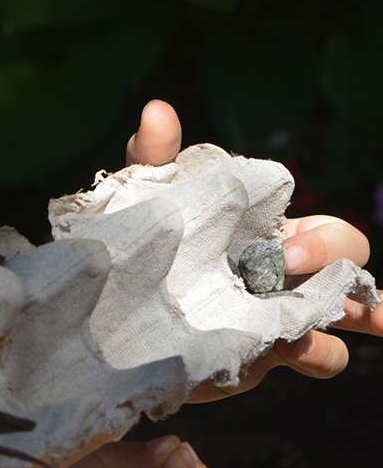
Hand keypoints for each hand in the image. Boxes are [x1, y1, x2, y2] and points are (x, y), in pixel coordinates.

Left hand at [124, 100, 379, 399]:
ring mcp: (282, 318)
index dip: (319, 241)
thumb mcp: (145, 200)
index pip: (326, 232)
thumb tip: (156, 110)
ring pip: (349, 313)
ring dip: (364, 313)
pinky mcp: (263, 356)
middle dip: (334, 265)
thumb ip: (153, 158)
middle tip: (288, 272)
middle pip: (346, 264)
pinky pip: (319, 356)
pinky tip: (303, 351)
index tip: (282, 249)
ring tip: (365, 320)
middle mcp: (287, 275)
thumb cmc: (143, 243)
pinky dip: (322, 353)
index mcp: (274, 236)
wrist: (110, 313)